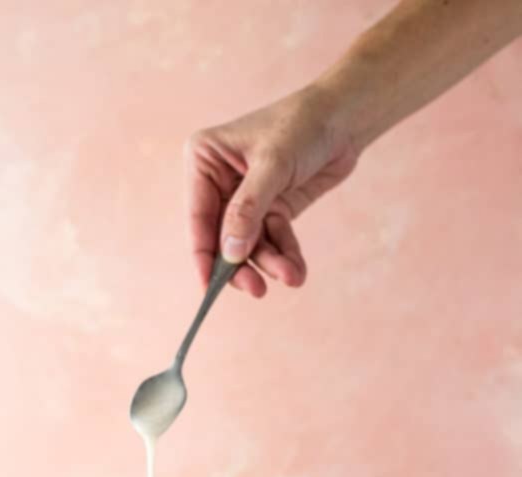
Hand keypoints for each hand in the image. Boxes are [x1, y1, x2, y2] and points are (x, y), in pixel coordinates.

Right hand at [185, 88, 358, 297]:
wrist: (346, 117)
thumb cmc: (303, 126)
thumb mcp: (273, 166)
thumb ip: (248, 211)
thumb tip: (230, 254)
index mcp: (205, 160)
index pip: (198, 217)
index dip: (203, 255)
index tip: (208, 288)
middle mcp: (219, 181)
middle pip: (223, 237)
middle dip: (242, 265)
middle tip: (257, 290)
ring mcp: (246, 198)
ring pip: (251, 244)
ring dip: (270, 263)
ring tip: (291, 277)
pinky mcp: (272, 208)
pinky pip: (274, 240)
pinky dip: (285, 256)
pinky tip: (296, 270)